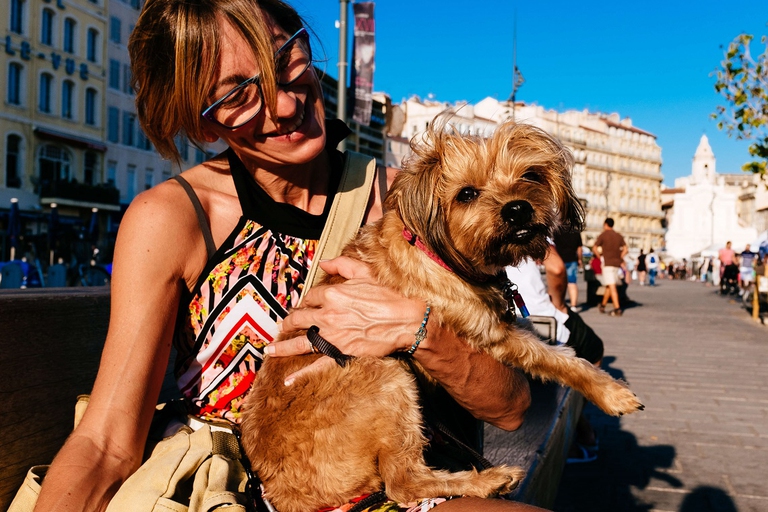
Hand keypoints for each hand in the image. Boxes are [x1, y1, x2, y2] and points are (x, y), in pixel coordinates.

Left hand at [267, 256, 423, 384]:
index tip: (304, 304)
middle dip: (290, 321)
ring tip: (270, 350)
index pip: (311, 296)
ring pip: (300, 341)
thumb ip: (342, 264)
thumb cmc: (389, 295)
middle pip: (300, 317)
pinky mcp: (341, 352)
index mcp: (333, 293)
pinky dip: (301, 374)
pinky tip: (288, 380)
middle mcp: (328, 314)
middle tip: (284, 325)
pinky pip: (316, 365)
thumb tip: (323, 260)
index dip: (306, 301)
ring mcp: (332, 336)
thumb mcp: (365, 272)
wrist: (406, 320)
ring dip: (283, 346)